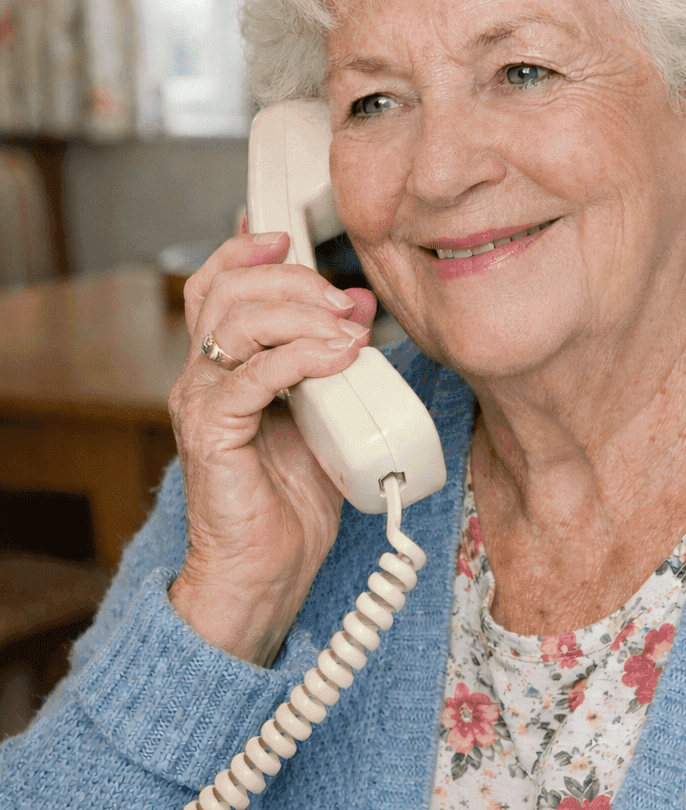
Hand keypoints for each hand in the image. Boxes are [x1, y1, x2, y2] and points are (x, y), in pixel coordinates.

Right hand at [167, 230, 374, 663]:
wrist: (267, 571)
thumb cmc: (290, 501)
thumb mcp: (324, 411)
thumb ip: (333, 359)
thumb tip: (359, 307)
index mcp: (222, 366)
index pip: (215, 284)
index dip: (246, 251)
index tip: (289, 238)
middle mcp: (201, 378)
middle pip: (228, 291)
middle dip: (292, 280)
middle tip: (340, 298)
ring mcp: (201, 404)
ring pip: (236, 323)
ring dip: (301, 314)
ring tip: (347, 329)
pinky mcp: (211, 434)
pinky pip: (253, 376)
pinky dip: (302, 356)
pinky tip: (339, 357)